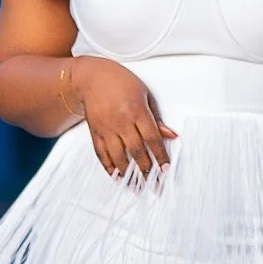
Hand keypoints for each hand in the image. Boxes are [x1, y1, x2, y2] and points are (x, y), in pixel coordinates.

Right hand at [70, 56, 177, 180]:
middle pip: (136, 150)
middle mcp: (120, 121)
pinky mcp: (94, 132)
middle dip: (147, 169)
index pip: (152, 138)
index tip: (166, 168)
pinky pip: (101, 154)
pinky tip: (117, 176)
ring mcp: (106, 128)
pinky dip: (109, 167)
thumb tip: (171, 134)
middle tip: (155, 184)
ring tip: (136, 186)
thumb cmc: (120, 82)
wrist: (92, 77)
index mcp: (136, 110)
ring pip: (118, 156)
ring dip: (128, 173)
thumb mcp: (144, 94)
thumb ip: (156, 118)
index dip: (160, 155)